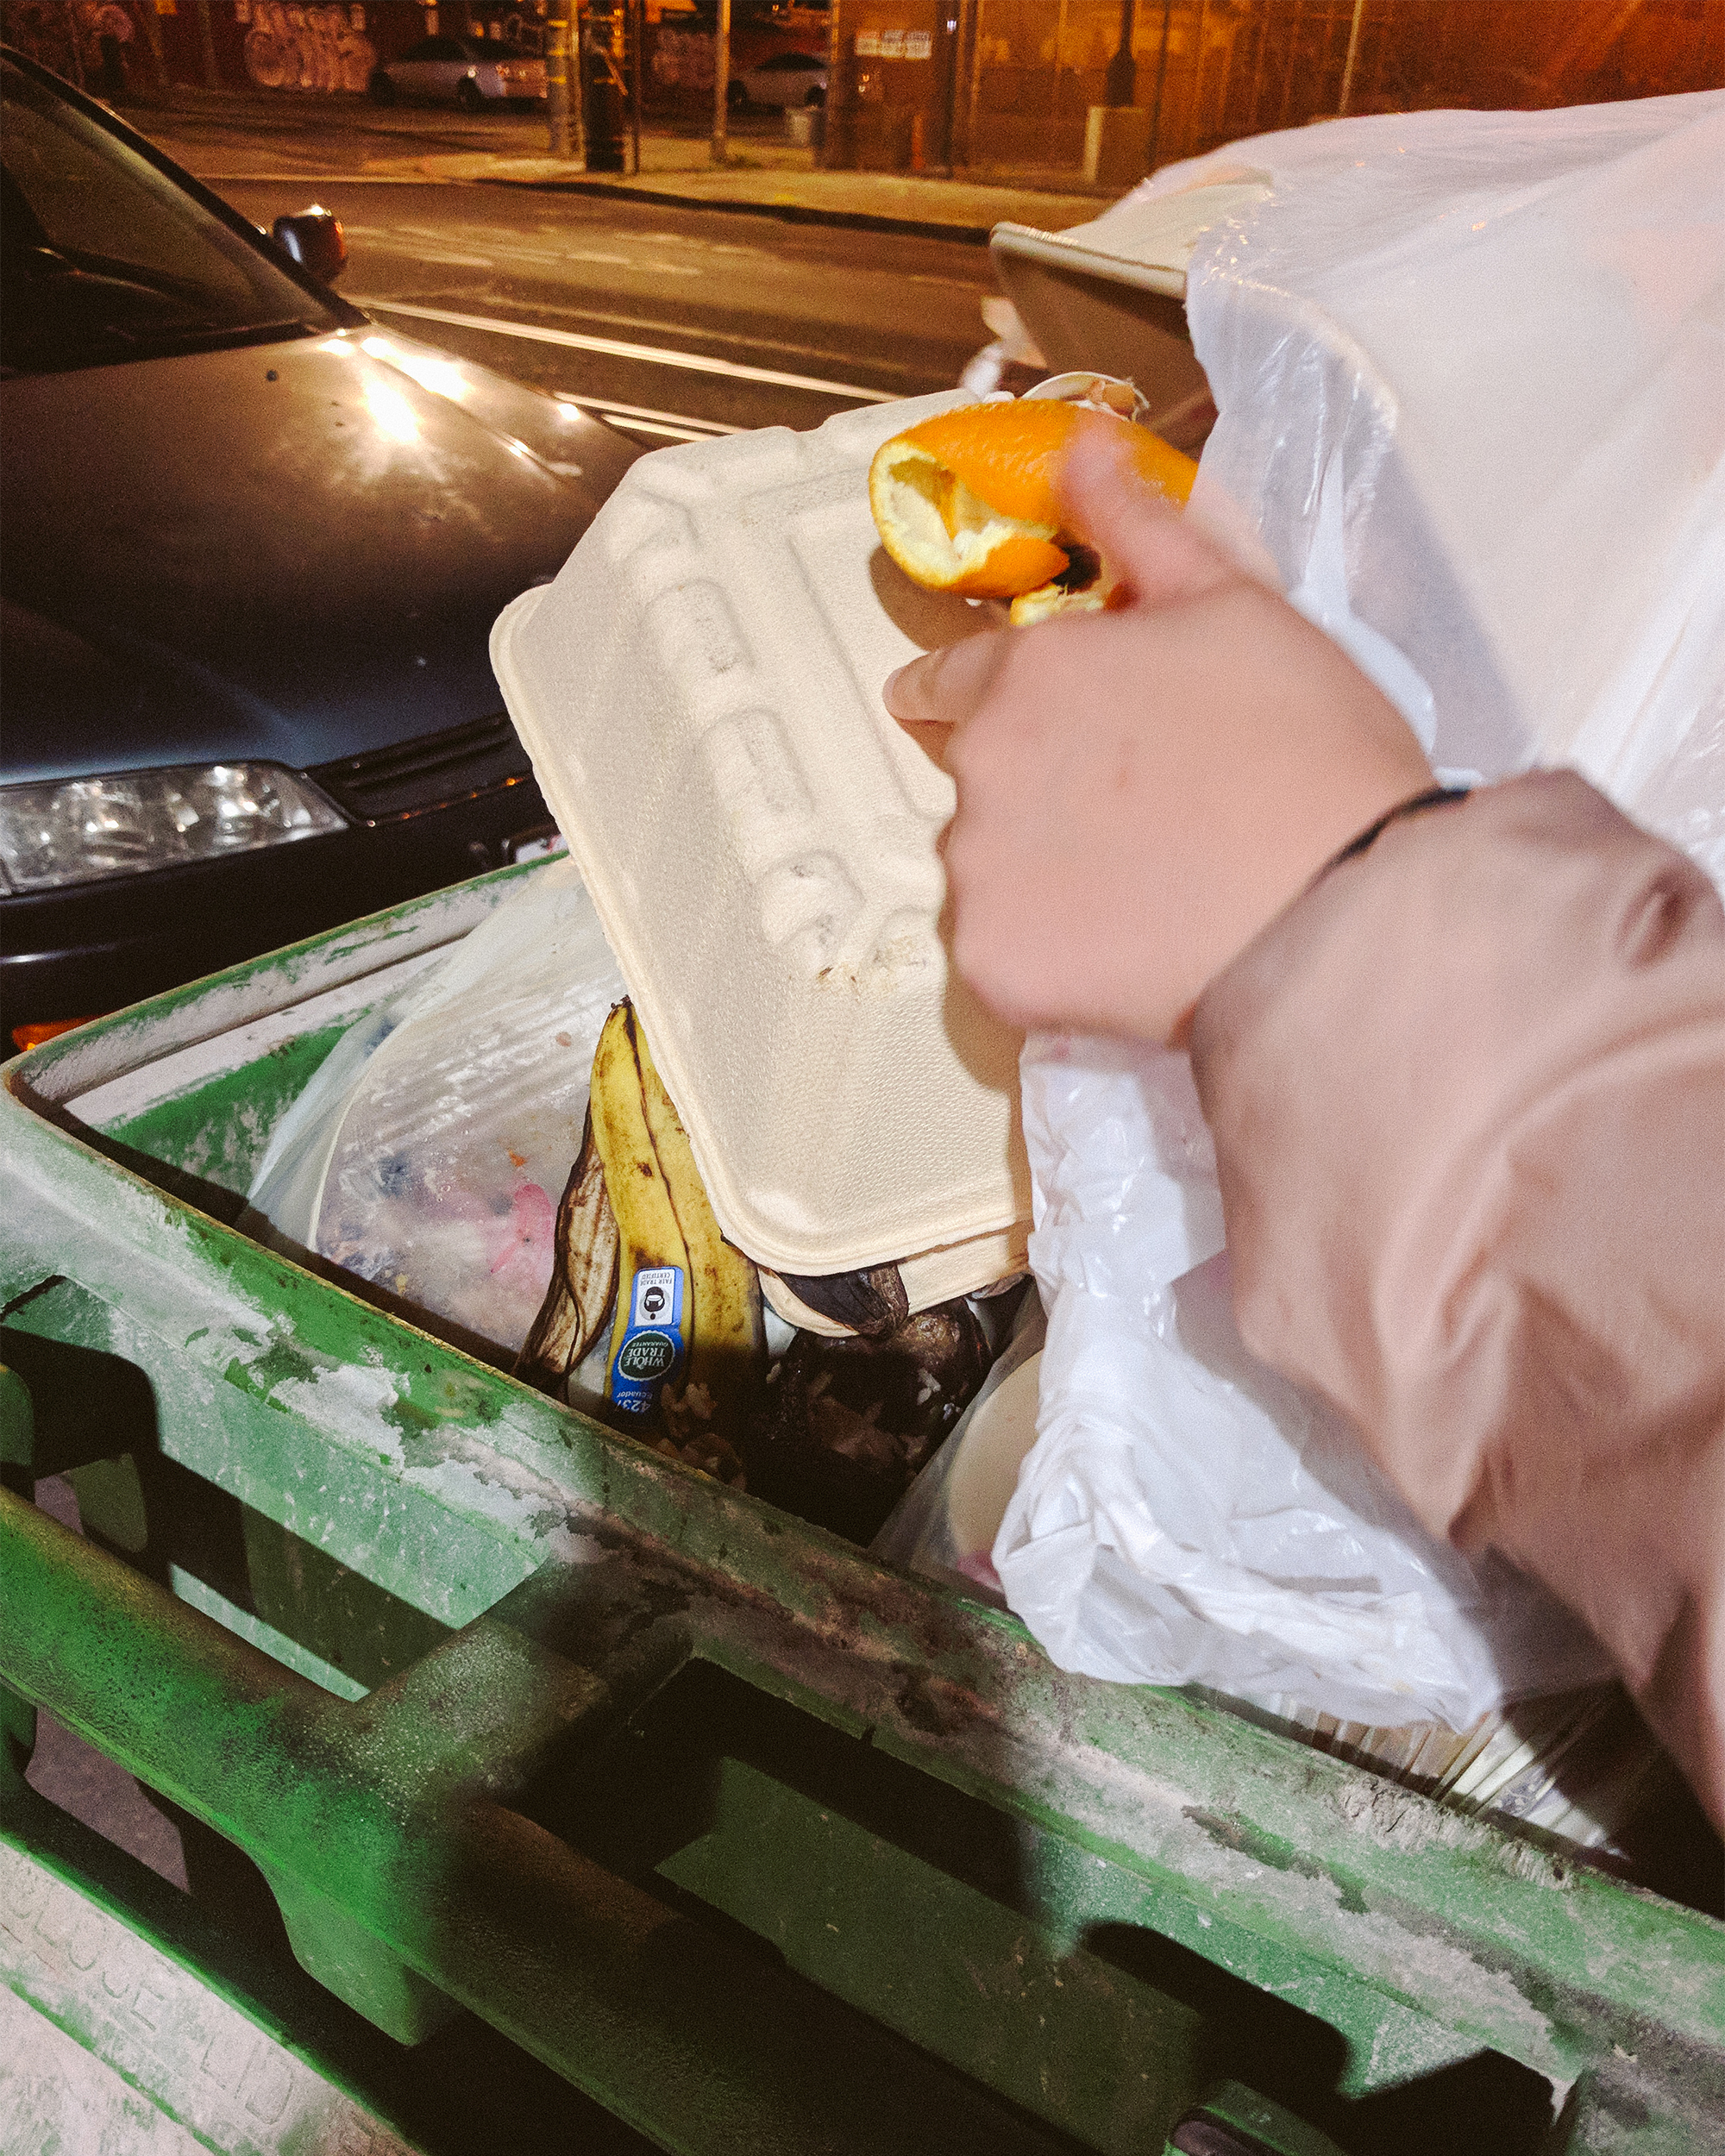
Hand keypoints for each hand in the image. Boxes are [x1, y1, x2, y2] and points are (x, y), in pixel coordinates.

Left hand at [883, 426, 1433, 1043]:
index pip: (948, 679)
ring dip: (1041, 874)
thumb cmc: (1308, 746)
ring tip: (1143, 890)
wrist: (1343, 910)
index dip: (967, 695)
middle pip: (977, 779)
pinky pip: (1004, 958)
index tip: (982, 717)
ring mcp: (979, 876)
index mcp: (1029, 674)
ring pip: (989, 871)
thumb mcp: (1236, 604)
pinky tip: (1127, 951)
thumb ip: (1137, 525)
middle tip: (1132, 819)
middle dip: (1033, 788)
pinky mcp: (994, 969)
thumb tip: (1075, 441)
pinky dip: (1051, 957)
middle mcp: (980, 770)